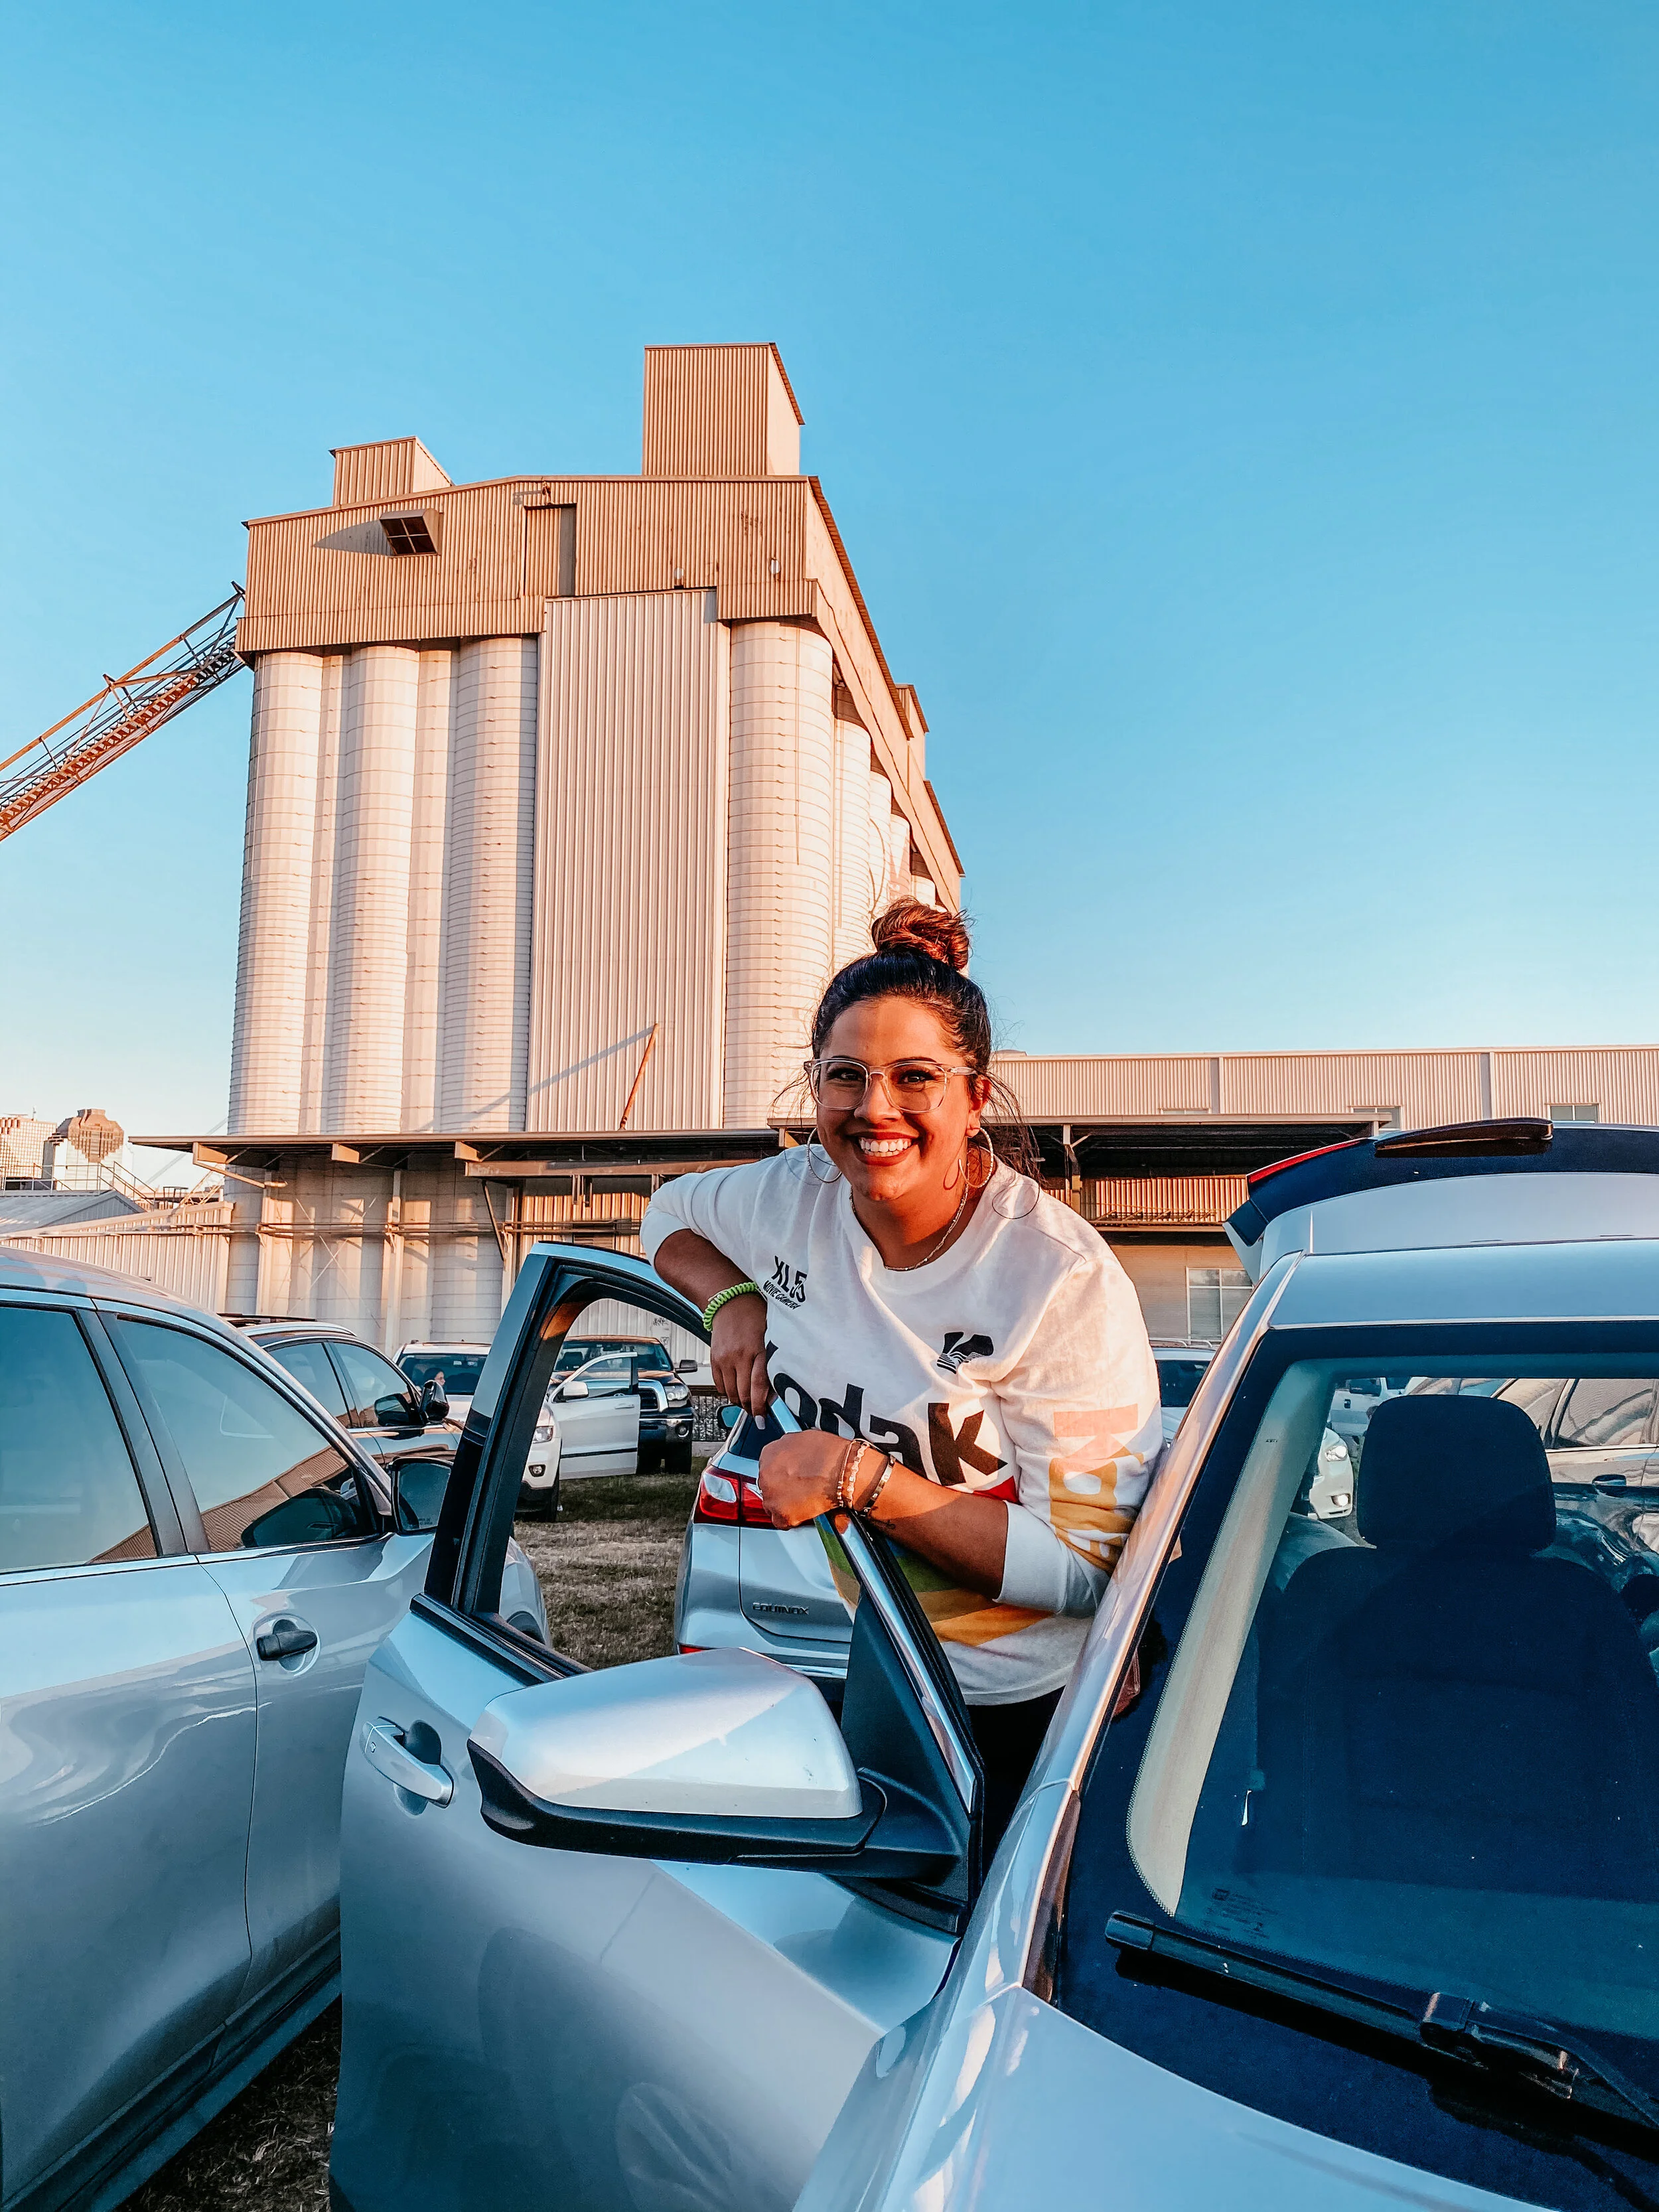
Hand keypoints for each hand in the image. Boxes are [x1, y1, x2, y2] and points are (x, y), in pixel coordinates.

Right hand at [711, 1291, 770, 1415]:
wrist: (728, 1301)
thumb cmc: (754, 1314)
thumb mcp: (771, 1334)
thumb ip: (773, 1360)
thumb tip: (776, 1388)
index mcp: (757, 1349)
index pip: (759, 1386)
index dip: (761, 1406)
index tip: (764, 1417)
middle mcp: (739, 1356)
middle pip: (743, 1394)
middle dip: (751, 1408)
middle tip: (758, 1413)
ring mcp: (724, 1359)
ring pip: (730, 1393)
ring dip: (740, 1401)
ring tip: (748, 1401)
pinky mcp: (714, 1359)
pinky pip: (719, 1385)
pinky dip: (728, 1391)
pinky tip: (736, 1388)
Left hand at [757, 1430, 851, 1527]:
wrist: (843, 1472)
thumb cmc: (829, 1454)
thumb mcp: (803, 1438)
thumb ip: (789, 1449)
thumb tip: (791, 1455)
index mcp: (769, 1454)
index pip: (768, 1467)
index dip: (782, 1473)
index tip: (790, 1477)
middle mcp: (765, 1475)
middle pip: (769, 1485)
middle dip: (782, 1488)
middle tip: (799, 1489)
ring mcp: (772, 1496)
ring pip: (772, 1504)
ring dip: (785, 1504)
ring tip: (804, 1500)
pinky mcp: (781, 1515)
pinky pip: (781, 1521)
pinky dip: (792, 1519)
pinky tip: (804, 1511)